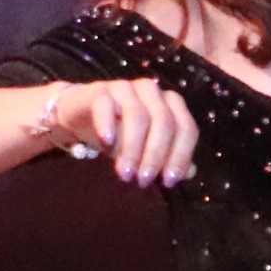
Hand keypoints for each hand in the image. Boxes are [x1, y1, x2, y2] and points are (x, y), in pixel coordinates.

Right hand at [45, 77, 200, 186]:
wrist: (80, 116)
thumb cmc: (120, 133)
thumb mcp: (146, 150)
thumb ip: (169, 159)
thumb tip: (189, 172)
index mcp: (171, 104)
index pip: (186, 129)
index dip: (181, 156)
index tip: (169, 182)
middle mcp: (152, 92)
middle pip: (163, 122)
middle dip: (155, 155)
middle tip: (144, 180)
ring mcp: (126, 88)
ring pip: (137, 115)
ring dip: (133, 148)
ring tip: (125, 174)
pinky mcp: (100, 90)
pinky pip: (106, 104)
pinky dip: (108, 124)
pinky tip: (107, 142)